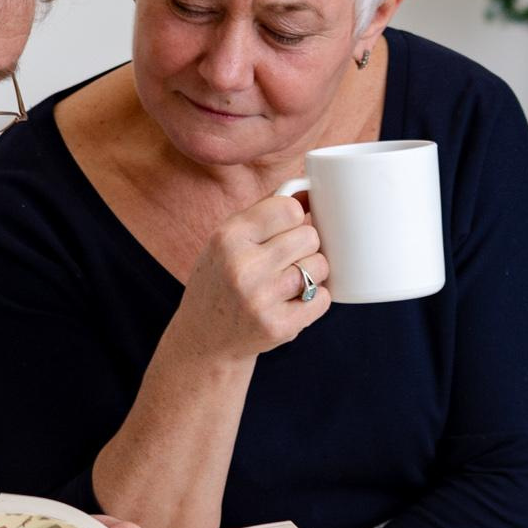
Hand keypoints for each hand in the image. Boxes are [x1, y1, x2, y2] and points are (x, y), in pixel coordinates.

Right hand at [174, 192, 329, 363]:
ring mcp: (261, 299)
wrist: (205, 337)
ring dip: (313, 272)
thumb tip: (312, 189)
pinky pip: (322, 298)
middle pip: (310, 237)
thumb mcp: (227, 240)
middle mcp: (242, 267)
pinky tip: (294, 301)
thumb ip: (265, 212)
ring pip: (319, 266)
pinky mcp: (278, 327)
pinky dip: (315, 298)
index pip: (289, 209)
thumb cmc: (222, 279)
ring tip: (290, 281)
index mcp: (228, 237)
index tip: (287, 228)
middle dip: (306, 246)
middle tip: (288, 259)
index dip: (295, 217)